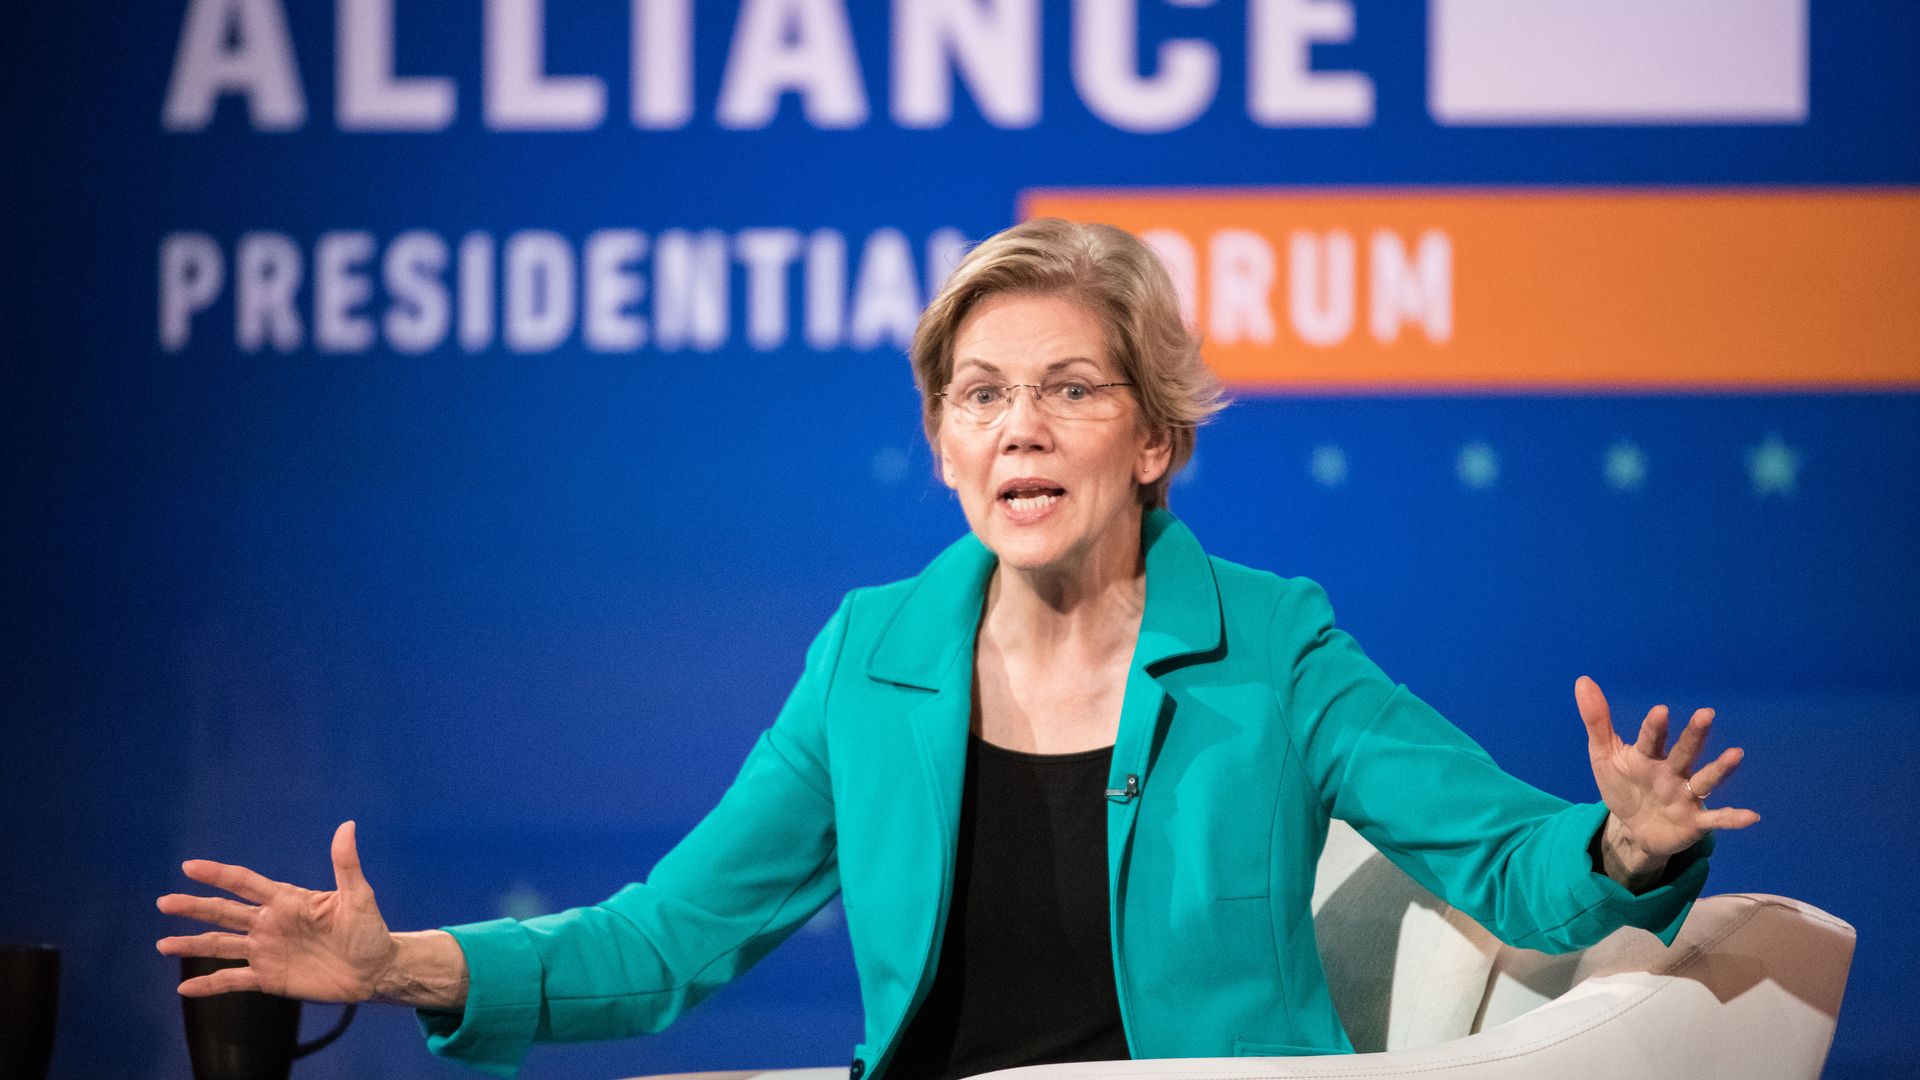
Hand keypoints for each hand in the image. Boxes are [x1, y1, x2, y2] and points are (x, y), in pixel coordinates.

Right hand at [157, 821, 396, 1001]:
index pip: (245, 883)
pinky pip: (233, 981)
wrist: (374, 969)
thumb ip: (346, 864)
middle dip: (194, 906)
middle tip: (164, 902)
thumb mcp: (358, 896)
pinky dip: (209, 984)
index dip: (218, 874)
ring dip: (192, 945)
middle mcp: (269, 924)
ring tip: (162, 944)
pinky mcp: (269, 978)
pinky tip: (184, 988)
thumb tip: (347, 825)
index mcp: (287, 901)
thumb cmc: (368, 930)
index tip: (189, 866)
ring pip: (220, 946)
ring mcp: (266, 951)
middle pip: (224, 913)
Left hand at [1576, 676, 1759, 866]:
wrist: (1633, 829)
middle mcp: (1672, 772)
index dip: (1654, 727)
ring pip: (1704, 780)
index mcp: (1648, 756)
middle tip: (1706, 713)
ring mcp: (1686, 795)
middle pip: (1684, 752)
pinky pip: (1716, 819)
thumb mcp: (1604, 756)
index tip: (1660, 711)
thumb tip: (1583, 680)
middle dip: (1694, 735)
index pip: (1651, 739)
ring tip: (1736, 754)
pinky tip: (1752, 815)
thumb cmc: (1623, 786)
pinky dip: (1733, 818)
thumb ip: (1597, 721)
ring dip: (1720, 769)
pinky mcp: (1695, 821)